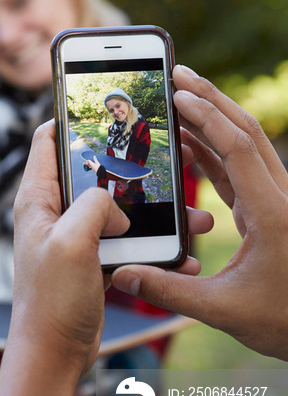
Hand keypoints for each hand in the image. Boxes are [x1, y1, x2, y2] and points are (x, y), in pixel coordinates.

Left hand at [12, 121, 210, 375]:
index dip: (70, 120)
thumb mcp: (71, 242)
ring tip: (190, 217)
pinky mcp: (93, 258)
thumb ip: (94, 205)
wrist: (54, 355)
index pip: (47, 141)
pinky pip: (126, 241)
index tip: (102, 109)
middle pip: (92, 172)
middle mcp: (54, 212)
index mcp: (38, 199)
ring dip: (151, 211)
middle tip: (164, 162)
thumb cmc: (50, 300)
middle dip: (129, 168)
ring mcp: (75, 236)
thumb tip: (117, 206)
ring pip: (117, 208)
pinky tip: (178, 254)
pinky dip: (151, 244)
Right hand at [112, 65, 287, 360]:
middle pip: (246, 132)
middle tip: (179, 74)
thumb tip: (123, 275)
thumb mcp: (225, 310)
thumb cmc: (286, 321)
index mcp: (272, 213)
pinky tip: (191, 144)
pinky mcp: (271, 207)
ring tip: (181, 99)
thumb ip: (170, 290)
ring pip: (247, 145)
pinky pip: (241, 168)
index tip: (177, 95)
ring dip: (214, 119)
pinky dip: (215, 150)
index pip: (237, 149)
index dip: (206, 118)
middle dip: (212, 99)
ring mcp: (277, 199)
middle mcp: (280, 197)